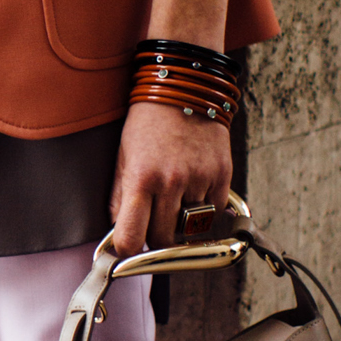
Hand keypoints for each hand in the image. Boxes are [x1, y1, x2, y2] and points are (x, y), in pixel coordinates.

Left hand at [108, 100, 232, 256]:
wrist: (184, 90)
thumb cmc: (148, 123)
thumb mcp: (123, 156)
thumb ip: (119, 197)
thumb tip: (118, 232)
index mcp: (140, 178)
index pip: (131, 237)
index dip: (128, 250)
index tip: (128, 249)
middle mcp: (171, 182)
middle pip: (163, 240)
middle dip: (155, 240)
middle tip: (152, 225)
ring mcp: (199, 179)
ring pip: (190, 228)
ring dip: (181, 223)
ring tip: (174, 200)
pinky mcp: (222, 175)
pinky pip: (213, 212)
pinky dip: (204, 209)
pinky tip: (193, 190)